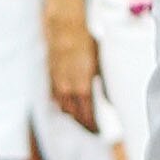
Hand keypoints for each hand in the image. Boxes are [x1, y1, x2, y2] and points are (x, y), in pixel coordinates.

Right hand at [46, 13, 101, 131]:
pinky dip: (60, 105)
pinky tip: (66, 105)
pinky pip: (54, 98)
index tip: (98, 133)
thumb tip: (109, 102)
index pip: (87, 115)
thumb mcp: (100, 63)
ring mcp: (57, 83)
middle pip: (74, 116)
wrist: (64, 26)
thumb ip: (103, 85)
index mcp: (82, 87)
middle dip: (83, 124)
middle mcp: (68, 89)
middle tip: (91, 129)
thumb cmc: (85, 41)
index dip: (93, 127)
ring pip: (63, 108)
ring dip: (72, 116)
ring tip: (81, 119)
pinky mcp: (50, 77)